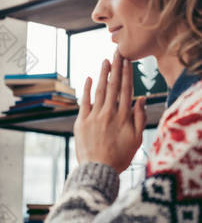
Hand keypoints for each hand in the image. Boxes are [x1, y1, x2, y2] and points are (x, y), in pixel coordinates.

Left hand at [74, 52, 146, 172]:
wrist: (98, 170)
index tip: (127, 61)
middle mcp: (109, 114)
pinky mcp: (81, 122)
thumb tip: (140, 99)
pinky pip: (84, 102)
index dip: (127, 74)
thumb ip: (139, 118)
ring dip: (103, 74)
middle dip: (116, 68)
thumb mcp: (136, 139)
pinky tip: (90, 78)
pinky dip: (87, 89)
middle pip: (113, 86)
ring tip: (106, 60)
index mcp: (124, 117)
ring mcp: (94, 117)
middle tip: (117, 52)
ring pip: (99, 91)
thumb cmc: (119, 157)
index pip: (126, 90)